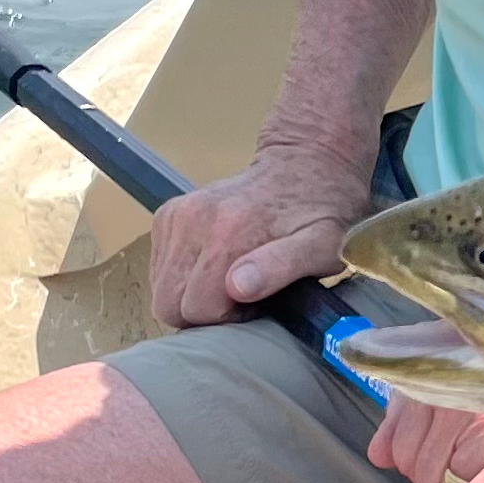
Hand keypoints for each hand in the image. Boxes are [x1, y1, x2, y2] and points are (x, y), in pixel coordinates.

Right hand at [150, 139, 370, 327]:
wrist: (306, 164)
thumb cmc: (321, 213)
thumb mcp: (323, 245)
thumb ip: (282, 266)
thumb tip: (237, 287)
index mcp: (227, 232)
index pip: (197, 310)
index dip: (228, 318)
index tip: (257, 302)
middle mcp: (193, 219)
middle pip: (169, 304)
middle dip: (204, 311)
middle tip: (245, 295)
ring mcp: (176, 214)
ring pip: (161, 289)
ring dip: (192, 294)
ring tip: (233, 276)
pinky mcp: (167, 214)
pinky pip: (160, 268)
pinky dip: (183, 275)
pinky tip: (217, 262)